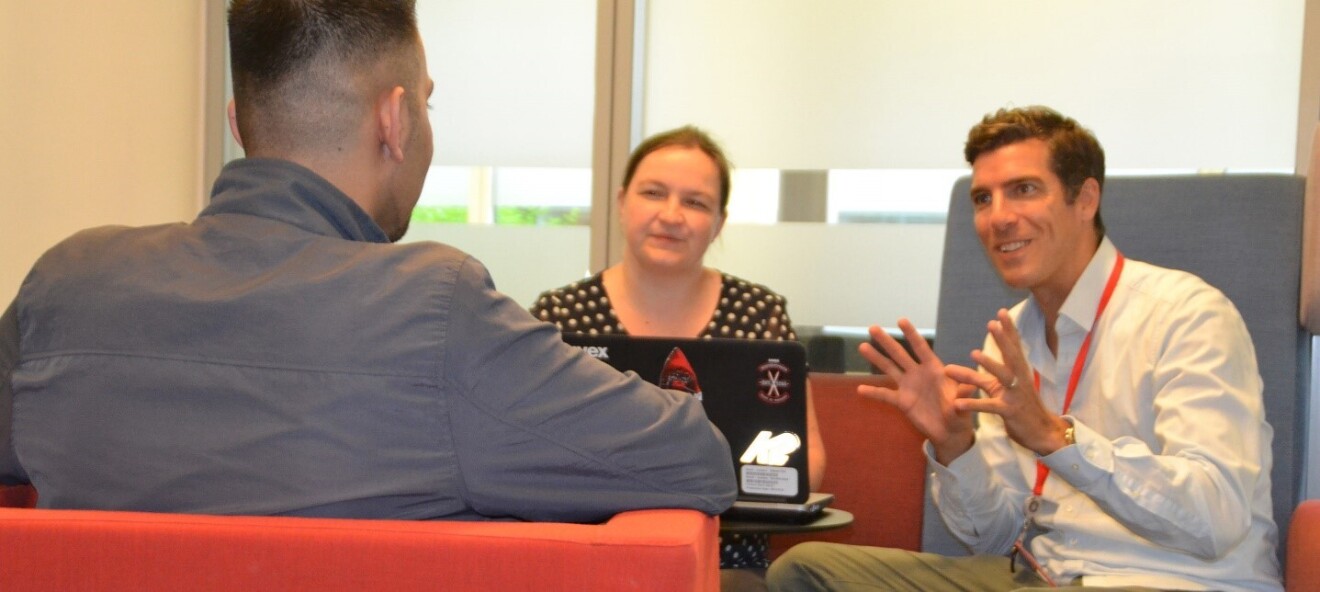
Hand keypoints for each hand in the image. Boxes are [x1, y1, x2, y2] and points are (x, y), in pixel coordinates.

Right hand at [857, 318, 976, 463]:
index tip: (901, 320)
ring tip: (862, 346)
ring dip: (876, 358)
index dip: (911, 335)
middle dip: (887, 341)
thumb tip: (971, 386)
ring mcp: (909, 386)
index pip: (921, 348)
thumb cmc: (960, 414)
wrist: (950, 432)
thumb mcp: (963, 404)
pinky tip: (860, 389)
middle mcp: (918, 373)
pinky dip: (873, 392)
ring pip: (890, 369)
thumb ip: (963, 394)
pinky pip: (885, 395)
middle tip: (873, 328)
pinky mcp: (902, 401)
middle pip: (900, 354)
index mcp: (934, 369)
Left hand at [944, 309, 1069, 455]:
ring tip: (974, 352)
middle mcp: (1019, 380)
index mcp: (1018, 373)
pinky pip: (990, 406)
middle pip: (1011, 356)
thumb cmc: (1021, 408)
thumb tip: (971, 356)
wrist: (1041, 433)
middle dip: (1003, 339)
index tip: (1002, 312)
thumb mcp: (1002, 389)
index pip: (1014, 347)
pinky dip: (973, 404)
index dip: (1009, 330)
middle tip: (992, 322)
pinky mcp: (1009, 412)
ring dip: (989, 364)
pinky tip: (958, 403)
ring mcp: (1015, 395)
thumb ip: (984, 375)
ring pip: (1003, 377)